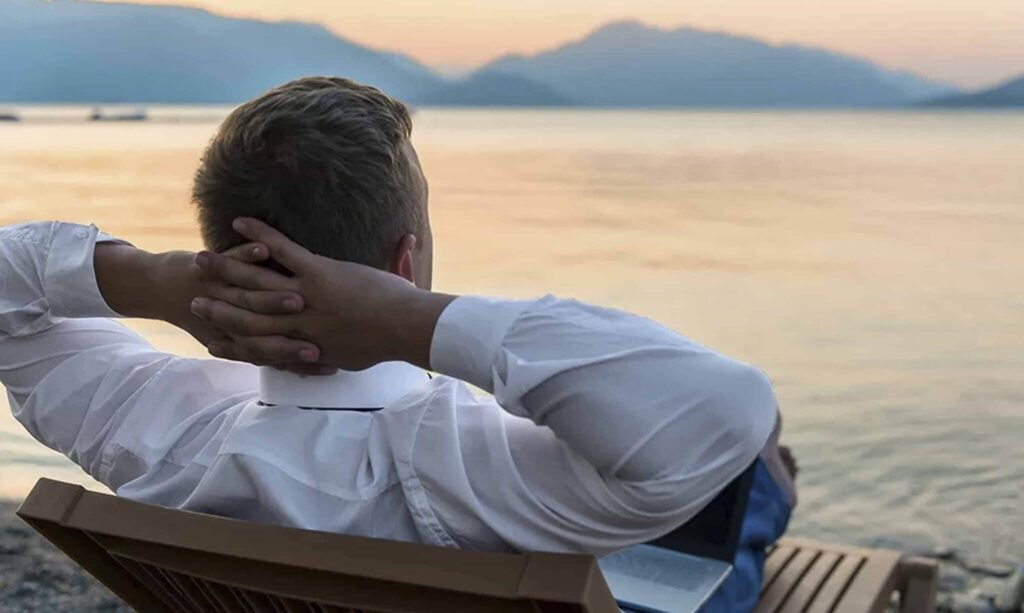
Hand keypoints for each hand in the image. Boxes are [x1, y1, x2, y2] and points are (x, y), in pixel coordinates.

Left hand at [95, 240, 327, 374]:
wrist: (155, 289)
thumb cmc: (202, 310)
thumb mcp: (228, 334)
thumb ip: (261, 345)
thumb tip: (300, 356)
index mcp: (236, 338)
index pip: (272, 355)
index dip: (299, 362)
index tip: (329, 364)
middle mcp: (225, 319)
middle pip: (265, 330)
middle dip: (292, 334)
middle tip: (321, 336)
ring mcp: (216, 292)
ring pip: (249, 296)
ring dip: (273, 297)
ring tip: (301, 292)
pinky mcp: (207, 267)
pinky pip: (232, 259)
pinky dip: (246, 254)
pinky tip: (263, 249)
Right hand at [190, 218, 455, 370]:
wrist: (406, 328)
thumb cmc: (387, 344)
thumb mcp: (353, 357)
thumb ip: (333, 357)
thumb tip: (325, 363)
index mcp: (303, 344)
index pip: (257, 346)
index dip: (232, 344)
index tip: (212, 341)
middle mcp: (296, 323)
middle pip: (246, 316)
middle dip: (217, 308)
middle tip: (191, 299)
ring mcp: (305, 296)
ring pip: (255, 284)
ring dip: (225, 269)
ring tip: (200, 260)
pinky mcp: (317, 272)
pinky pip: (282, 250)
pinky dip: (260, 235)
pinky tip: (240, 222)